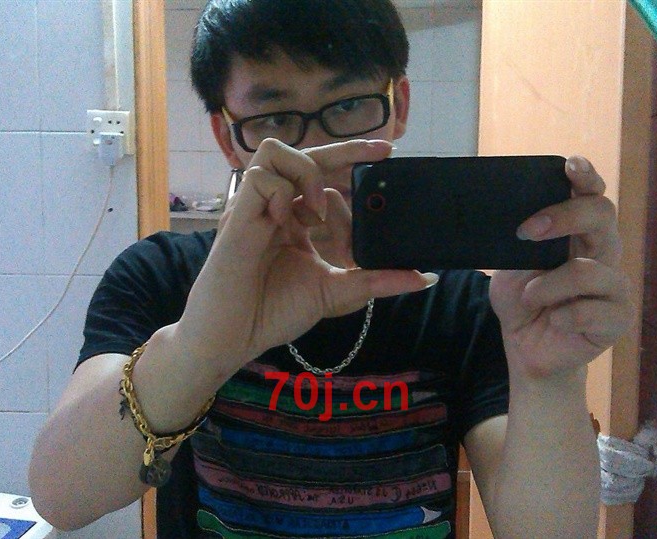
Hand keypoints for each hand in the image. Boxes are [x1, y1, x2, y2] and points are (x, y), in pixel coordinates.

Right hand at [177, 138, 434, 368]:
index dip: (355, 179)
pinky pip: (261, 177)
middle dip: (346, 149)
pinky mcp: (238, 215)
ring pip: (276, 151)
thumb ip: (375, 280)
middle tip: (383, 153)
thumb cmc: (273, 313)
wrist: (232, 337)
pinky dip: (284, 193)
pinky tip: (292, 223)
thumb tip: (424, 278)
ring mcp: (255, 208)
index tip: (386, 180)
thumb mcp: (336, 292)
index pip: (325, 182)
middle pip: (305, 155)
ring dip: (307, 170)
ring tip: (321, 211)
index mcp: (295, 221)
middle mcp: (275, 207)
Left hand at [488, 156, 635, 381]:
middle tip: (528, 231)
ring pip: (588, 271)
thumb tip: (514, 211)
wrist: (525, 349)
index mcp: (579, 234)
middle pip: (602, 215)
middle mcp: (602, 253)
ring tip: (530, 297)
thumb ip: (520, 240)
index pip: (592, 195)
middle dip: (565, 216)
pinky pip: (592, 311)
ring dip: (548, 285)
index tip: (570, 166)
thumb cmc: (522, 302)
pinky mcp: (616, 319)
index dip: (586, 177)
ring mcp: (613, 286)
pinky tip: (555, 320)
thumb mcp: (510, 265)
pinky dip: (564, 315)